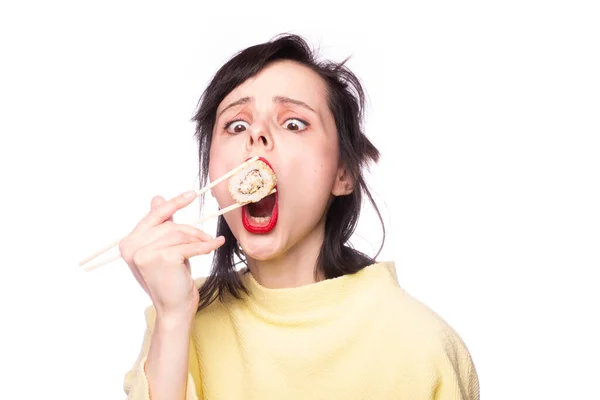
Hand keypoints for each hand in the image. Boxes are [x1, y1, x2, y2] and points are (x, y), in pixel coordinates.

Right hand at [119, 191, 224, 319]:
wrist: (174, 309)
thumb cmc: (171, 279)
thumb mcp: (164, 249)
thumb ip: (160, 225)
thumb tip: (157, 197)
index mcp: (128, 243)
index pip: (154, 216)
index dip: (174, 203)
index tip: (191, 194)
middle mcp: (131, 247)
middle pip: (170, 224)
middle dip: (192, 230)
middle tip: (207, 237)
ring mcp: (145, 253)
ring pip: (180, 233)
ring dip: (199, 238)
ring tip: (208, 244)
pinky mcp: (163, 258)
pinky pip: (190, 245)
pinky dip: (206, 245)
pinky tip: (216, 243)